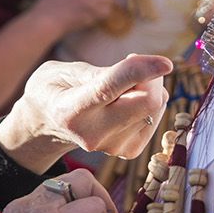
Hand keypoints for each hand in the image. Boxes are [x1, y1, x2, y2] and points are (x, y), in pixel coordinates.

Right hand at [0, 54, 172, 172]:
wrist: (46, 125)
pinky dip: (147, 103)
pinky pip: (155, 116)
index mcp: (71, 110)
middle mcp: (93, 134)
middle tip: (129, 62)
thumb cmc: (53, 90)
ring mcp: (112, 146)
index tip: (167, 62)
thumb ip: (98, 72)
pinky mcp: (128, 150)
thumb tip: (141, 69)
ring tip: (119, 87)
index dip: (141, 71)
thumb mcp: (61, 71)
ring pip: (155, 107)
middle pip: (147, 102)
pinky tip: (125, 102)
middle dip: (149, 75)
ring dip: (146, 88)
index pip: (110, 88)